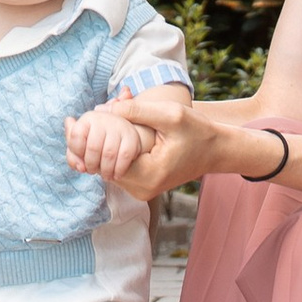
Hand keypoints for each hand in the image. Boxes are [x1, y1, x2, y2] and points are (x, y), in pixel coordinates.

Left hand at [75, 79, 202, 199]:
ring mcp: (143, 190)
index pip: (106, 160)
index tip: (86, 119)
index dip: (94, 139)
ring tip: (97, 125)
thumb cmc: (197, 130)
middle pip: (104, 167)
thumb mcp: (169, 115)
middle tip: (84, 120)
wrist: (216, 150)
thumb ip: (136, 111)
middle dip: (95, 143)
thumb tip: (102, 110)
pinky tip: (111, 134)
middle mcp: (143, 189)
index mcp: (149, 174)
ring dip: (103, 149)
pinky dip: (112, 153)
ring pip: (109, 169)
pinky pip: (119, 170)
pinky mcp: (143, 186)